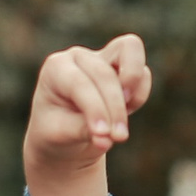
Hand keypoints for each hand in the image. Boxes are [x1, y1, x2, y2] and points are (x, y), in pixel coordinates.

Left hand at [23, 34, 151, 195]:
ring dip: (132, 87)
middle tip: (117, 140)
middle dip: (114, 107)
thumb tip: (106, 135)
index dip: (95, 107)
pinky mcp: (121, 66)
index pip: (81, 81)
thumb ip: (82, 132)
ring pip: (129, 53)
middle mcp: (77, 58)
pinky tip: (129, 110)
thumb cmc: (56, 139)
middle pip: (106, 71)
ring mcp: (101, 59)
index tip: (104, 138)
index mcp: (55, 70)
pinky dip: (140, 88)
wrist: (64, 141)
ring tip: (125, 118)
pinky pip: (140, 67)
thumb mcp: (59, 140)